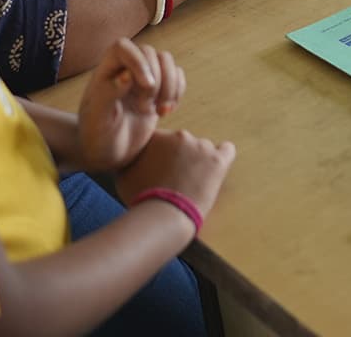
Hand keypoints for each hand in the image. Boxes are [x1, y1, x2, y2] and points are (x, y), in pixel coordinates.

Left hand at [74, 39, 182, 172]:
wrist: (109, 154)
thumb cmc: (96, 137)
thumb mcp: (97, 119)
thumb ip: (108, 94)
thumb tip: (127, 75)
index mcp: (106, 71)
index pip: (123, 47)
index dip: (138, 61)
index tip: (147, 86)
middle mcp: (125, 68)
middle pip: (150, 53)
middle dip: (155, 80)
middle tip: (144, 108)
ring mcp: (144, 78)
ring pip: (166, 61)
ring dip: (170, 86)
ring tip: (160, 110)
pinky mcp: (159, 90)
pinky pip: (177, 76)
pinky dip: (177, 92)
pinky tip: (166, 111)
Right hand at [115, 128, 236, 220]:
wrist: (163, 214)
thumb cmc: (141, 199)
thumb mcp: (123, 176)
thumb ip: (128, 160)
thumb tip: (127, 157)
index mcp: (157, 137)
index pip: (162, 141)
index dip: (160, 157)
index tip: (159, 171)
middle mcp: (180, 136)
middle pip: (182, 144)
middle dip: (179, 159)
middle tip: (174, 180)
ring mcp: (201, 147)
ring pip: (202, 150)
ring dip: (197, 162)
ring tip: (190, 183)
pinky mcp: (218, 160)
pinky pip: (226, 150)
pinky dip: (222, 158)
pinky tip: (215, 169)